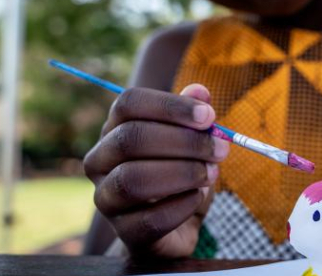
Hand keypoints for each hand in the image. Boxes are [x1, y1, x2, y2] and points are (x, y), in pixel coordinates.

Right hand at [84, 84, 229, 256]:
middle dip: (184, 141)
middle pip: (131, 138)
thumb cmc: (180, 176)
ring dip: (183, 173)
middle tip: (221, 149)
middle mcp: (100, 161)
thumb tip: (199, 91)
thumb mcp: (190, 142)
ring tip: (211, 173)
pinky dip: (182, 205)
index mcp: (115, 129)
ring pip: (133, 179)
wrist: (174, 228)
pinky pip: (149, 219)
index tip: (209, 116)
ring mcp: (107, 198)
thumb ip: (193, 117)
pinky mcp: (124, 231)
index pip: (129, 103)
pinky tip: (198, 197)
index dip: (170, 106)